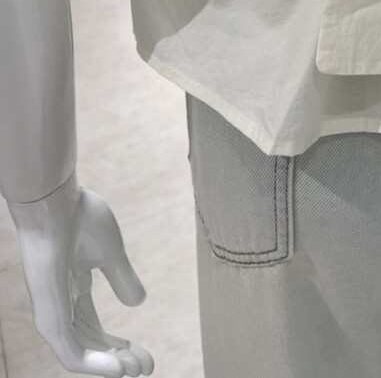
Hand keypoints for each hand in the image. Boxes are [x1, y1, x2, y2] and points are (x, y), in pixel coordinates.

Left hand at [7, 173, 153, 375]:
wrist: (56, 202)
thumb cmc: (79, 218)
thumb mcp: (112, 251)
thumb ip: (123, 278)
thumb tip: (138, 303)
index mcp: (73, 287)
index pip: (94, 328)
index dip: (120, 344)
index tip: (146, 354)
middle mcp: (61, 304)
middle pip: (90, 343)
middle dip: (119, 357)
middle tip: (148, 368)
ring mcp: (53, 311)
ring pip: (80, 353)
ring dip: (110, 366)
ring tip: (136, 371)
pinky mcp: (49, 316)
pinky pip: (70, 352)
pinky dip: (94, 365)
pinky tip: (118, 370)